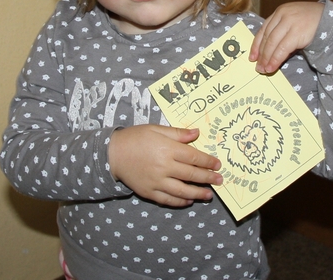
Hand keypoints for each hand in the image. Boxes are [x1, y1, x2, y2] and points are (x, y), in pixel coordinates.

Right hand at [107, 125, 221, 206]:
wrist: (112, 154)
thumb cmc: (135, 138)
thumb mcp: (155, 129)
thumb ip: (177, 133)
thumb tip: (197, 133)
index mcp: (167, 149)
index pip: (193, 157)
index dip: (208, 162)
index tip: (217, 165)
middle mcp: (164, 166)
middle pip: (191, 174)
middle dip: (208, 178)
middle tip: (219, 181)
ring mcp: (157, 181)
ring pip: (182, 191)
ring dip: (198, 193)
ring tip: (208, 195)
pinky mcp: (149, 192)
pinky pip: (168, 200)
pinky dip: (180, 202)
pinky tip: (188, 201)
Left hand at [249, 1, 322, 73]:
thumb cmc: (313, 24)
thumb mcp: (294, 23)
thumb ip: (282, 33)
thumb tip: (268, 53)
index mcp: (280, 11)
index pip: (264, 29)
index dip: (256, 44)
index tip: (252, 56)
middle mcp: (283, 14)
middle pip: (267, 37)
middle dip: (261, 54)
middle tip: (258, 66)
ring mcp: (290, 22)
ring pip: (272, 43)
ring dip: (266, 58)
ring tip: (263, 69)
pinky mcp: (297, 32)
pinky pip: (282, 49)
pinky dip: (275, 59)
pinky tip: (272, 67)